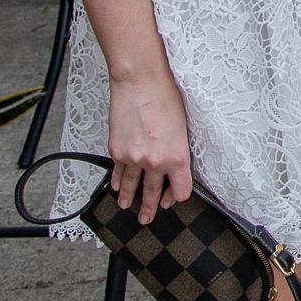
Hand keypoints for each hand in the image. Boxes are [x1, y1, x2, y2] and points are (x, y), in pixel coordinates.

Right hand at [106, 71, 191, 226]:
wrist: (140, 82)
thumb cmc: (166, 97)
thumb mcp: (183, 127)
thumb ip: (178, 150)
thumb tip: (173, 164)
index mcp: (178, 157)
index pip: (181, 191)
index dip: (177, 197)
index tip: (174, 199)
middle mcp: (155, 162)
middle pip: (154, 194)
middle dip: (151, 208)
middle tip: (146, 218)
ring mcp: (133, 159)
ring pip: (131, 187)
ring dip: (129, 199)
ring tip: (127, 207)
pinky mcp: (117, 151)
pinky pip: (117, 173)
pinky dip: (117, 181)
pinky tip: (117, 186)